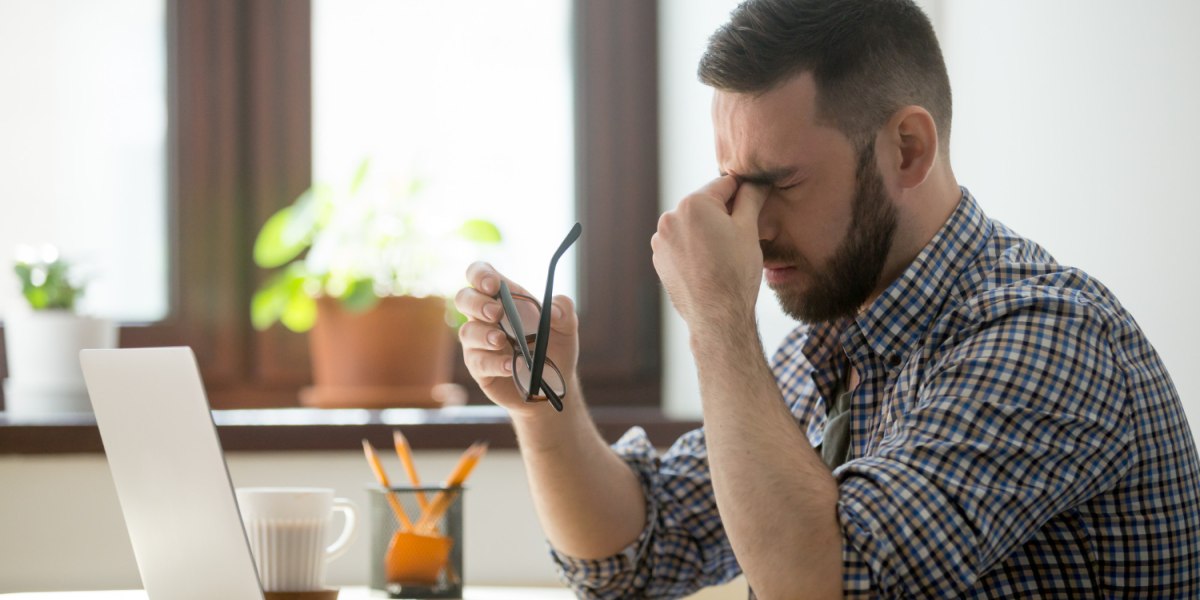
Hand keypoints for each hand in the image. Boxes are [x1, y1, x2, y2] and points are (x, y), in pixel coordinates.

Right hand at [454, 262, 580, 414]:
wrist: (552, 386)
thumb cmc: (554, 349)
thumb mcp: (567, 328)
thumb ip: (564, 311)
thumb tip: (554, 310)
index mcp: (504, 298)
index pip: (480, 275)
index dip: (481, 274)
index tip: (494, 285)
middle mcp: (486, 318)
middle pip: (464, 298)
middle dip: (476, 302)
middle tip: (496, 312)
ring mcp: (479, 343)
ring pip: (467, 332)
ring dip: (483, 334)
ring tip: (501, 340)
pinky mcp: (480, 369)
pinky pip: (478, 362)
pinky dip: (494, 362)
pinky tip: (510, 365)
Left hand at [651, 176, 767, 329]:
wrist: (717, 316)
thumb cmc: (736, 272)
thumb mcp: (749, 229)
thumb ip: (751, 198)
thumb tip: (756, 181)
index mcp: (693, 203)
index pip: (724, 185)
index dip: (743, 193)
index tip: (754, 203)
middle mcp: (670, 217)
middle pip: (705, 205)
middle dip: (722, 215)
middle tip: (739, 237)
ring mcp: (660, 240)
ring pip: (692, 225)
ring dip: (706, 231)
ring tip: (723, 255)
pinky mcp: (659, 258)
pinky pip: (680, 244)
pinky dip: (694, 248)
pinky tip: (708, 265)